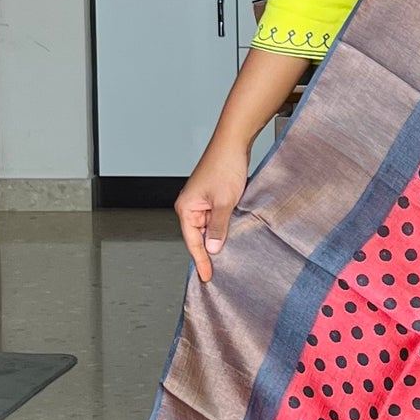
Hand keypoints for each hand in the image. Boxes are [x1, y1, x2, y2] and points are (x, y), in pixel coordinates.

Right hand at [174, 137, 250, 283]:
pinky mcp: (213, 198)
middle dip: (209, 252)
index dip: (201, 260)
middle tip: (217, 272)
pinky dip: (224, 228)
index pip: (192, 242)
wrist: (233, 144)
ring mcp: (202, 201)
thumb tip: (214, 248)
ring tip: (228, 257)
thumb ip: (219, 227)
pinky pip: (216, 219)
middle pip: (199, 237)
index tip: (207, 276)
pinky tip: (233, 235)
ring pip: (209, 228)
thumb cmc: (224, 166)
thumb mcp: (224, 202)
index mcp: (186, 207)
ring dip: (219, 239)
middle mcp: (190, 206)